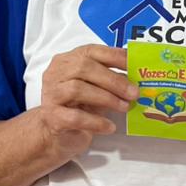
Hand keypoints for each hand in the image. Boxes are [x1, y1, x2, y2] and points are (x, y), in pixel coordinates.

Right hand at [38, 45, 136, 159]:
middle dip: (113, 80)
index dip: (113, 56)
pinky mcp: (51, 116)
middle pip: (84, 68)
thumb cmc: (76, 108)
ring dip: (106, 98)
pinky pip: (75, 117)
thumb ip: (109, 80)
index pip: (90, 51)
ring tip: (124, 107)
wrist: (55, 134)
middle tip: (133, 93)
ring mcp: (51, 94)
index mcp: (67, 61)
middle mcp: (56, 74)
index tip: (133, 65)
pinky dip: (96, 121)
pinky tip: (109, 126)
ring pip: (78, 89)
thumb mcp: (94, 89)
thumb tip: (134, 78)